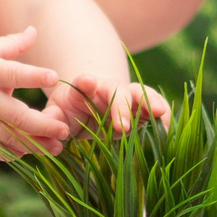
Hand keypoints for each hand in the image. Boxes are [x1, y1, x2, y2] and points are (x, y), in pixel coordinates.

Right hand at [0, 28, 66, 153]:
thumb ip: (14, 43)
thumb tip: (35, 30)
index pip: (16, 74)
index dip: (35, 76)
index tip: (54, 76)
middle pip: (17, 117)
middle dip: (43, 126)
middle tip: (65, 130)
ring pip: (9, 138)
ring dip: (34, 145)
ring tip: (56, 149)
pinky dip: (12, 154)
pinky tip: (28, 153)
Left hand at [49, 74, 169, 133]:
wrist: (89, 104)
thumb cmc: (69, 110)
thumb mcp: (56, 114)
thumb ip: (51, 121)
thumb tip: (48, 136)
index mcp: (83, 89)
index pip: (84, 82)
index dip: (86, 82)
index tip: (87, 81)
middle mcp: (108, 89)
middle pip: (116, 91)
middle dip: (120, 107)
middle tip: (122, 126)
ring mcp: (127, 96)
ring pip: (140, 93)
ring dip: (149, 102)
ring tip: (159, 112)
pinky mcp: (142, 107)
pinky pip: (155, 104)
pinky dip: (163, 112)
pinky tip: (167, 124)